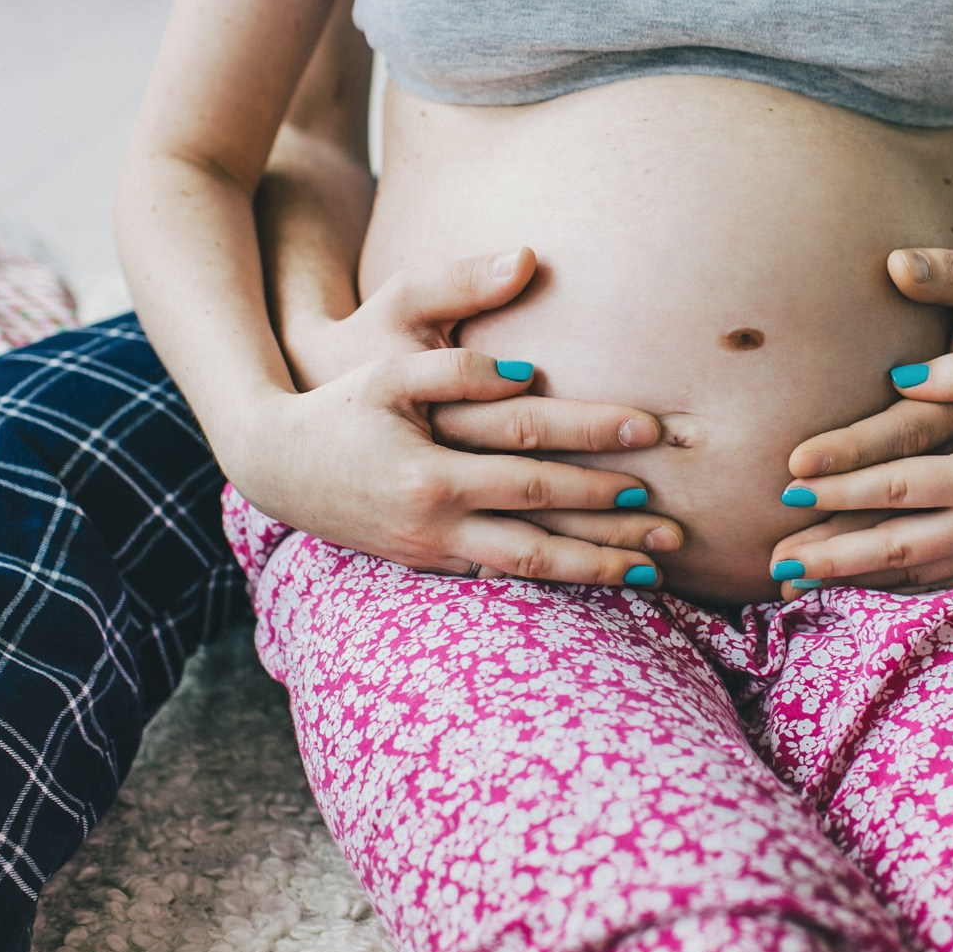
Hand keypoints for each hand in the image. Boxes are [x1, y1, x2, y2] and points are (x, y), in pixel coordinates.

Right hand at [232, 247, 680, 582]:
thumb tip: (527, 369)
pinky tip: (598, 581)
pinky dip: (554, 583)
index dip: (593, 440)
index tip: (650, 433)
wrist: (275, 465)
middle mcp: (436, 519)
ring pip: (528, 569)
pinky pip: (504, 580)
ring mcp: (433, 551)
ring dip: (594, 570)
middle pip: (543, 525)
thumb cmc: (340, 405)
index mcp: (431, 468)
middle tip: (676, 523)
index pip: (532, 452)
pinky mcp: (431, 565)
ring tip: (655, 571)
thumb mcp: (389, 369)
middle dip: (613, 525)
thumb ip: (455, 368)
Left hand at [768, 353, 952, 593]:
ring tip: (788, 580)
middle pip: (892, 545)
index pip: (899, 485)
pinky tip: (838, 586)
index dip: (842, 486)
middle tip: (773, 555)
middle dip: (829, 551)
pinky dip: (879, 588)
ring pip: (904, 575)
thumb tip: (896, 378)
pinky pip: (926, 584)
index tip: (791, 482)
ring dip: (845, 578)